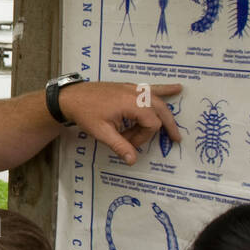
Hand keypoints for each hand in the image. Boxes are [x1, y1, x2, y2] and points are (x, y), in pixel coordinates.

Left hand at [57, 81, 182, 164]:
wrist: (72, 97)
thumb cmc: (85, 113)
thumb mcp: (102, 132)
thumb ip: (120, 146)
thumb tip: (133, 161)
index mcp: (131, 103)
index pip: (152, 124)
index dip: (143, 137)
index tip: (129, 143)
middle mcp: (136, 93)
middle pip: (161, 111)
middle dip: (167, 127)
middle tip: (175, 140)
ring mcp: (133, 88)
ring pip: (158, 101)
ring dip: (164, 115)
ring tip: (173, 129)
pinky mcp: (129, 87)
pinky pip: (151, 88)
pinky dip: (164, 89)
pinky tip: (177, 88)